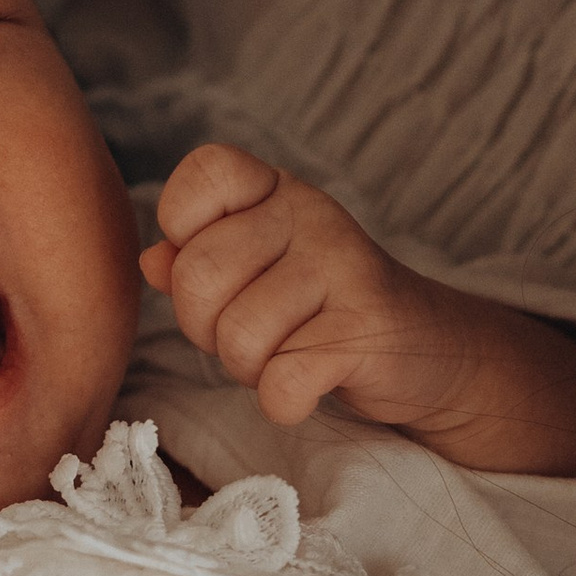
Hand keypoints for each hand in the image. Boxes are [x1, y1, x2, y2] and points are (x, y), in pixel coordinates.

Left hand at [142, 141, 575, 475]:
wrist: (424, 353)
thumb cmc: (319, 311)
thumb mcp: (255, 274)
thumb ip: (196, 260)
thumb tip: (150, 260)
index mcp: (275, 190)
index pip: (202, 175)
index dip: (184, 229)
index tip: (219, 266)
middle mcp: (311, 214)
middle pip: (198, 275)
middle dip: (207, 329)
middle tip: (251, 334)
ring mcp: (343, 267)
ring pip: (237, 337)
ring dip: (250, 369)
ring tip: (286, 356)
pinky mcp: (367, 328)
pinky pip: (282, 380)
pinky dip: (284, 401)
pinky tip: (307, 388)